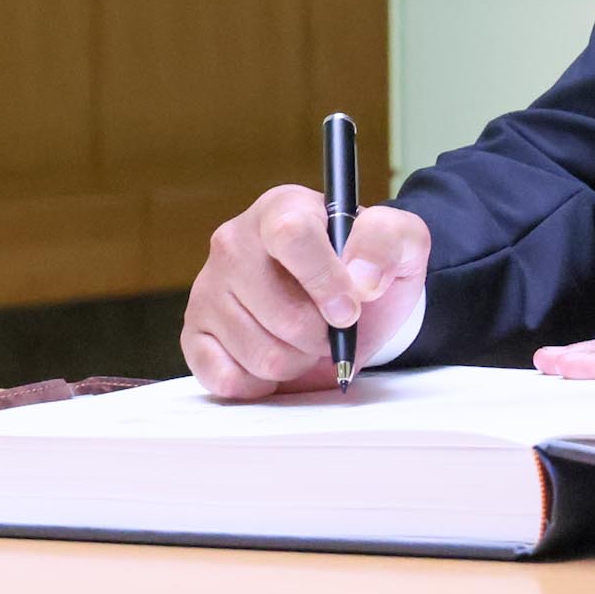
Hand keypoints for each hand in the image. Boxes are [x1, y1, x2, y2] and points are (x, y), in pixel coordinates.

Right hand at [182, 185, 430, 399]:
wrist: (346, 302)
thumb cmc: (365, 267)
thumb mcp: (400, 241)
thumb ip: (388, 242)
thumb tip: (362, 277)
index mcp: (282, 209)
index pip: (291, 236)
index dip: (325, 281)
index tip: (349, 310)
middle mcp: (234, 243)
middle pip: (281, 313)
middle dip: (321, 336)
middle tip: (330, 328)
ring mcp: (208, 290)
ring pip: (260, 356)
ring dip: (298, 362)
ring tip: (305, 342)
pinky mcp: (194, 335)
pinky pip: (228, 380)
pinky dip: (264, 384)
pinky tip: (276, 360)